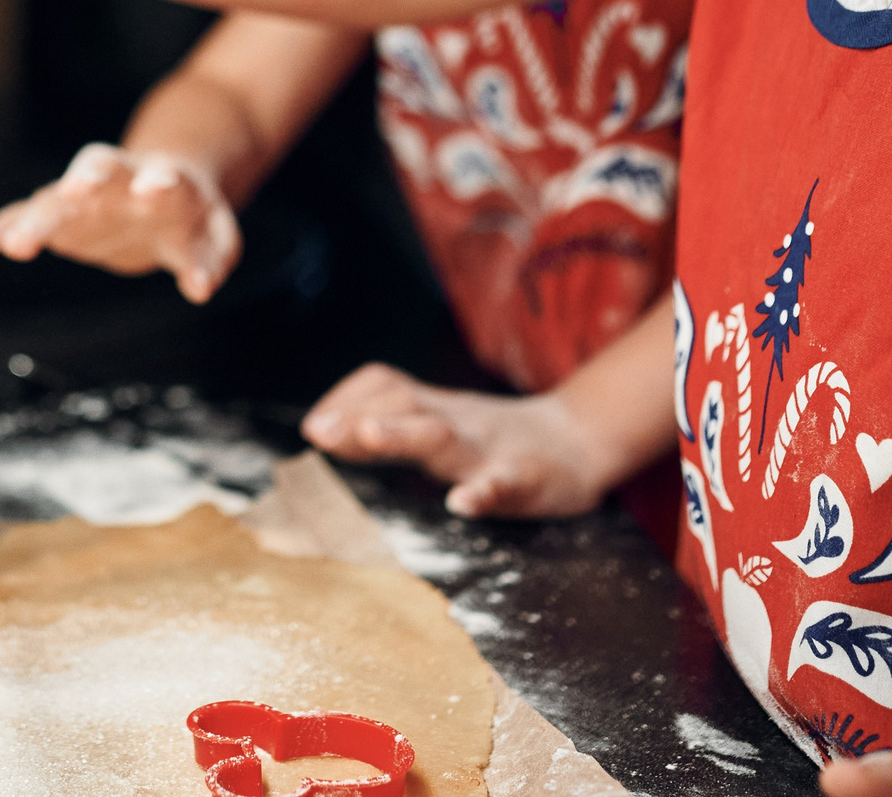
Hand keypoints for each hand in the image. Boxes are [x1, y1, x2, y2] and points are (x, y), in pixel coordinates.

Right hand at [0, 144, 241, 303]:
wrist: (163, 188)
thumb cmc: (190, 214)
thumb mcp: (215, 237)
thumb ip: (211, 260)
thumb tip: (199, 289)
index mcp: (165, 180)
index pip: (161, 175)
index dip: (157, 181)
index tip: (152, 187)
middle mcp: (119, 179)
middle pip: (97, 171)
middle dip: (83, 183)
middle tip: (71, 195)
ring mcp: (84, 195)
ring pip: (55, 197)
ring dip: (35, 218)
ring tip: (14, 244)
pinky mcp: (59, 214)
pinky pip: (24, 216)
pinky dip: (1, 227)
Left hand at [300, 365, 610, 518]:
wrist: (580, 440)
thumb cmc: (495, 438)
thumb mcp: (440, 419)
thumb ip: (386, 422)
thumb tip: (319, 427)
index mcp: (434, 411)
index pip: (386, 387)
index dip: (346, 400)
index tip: (312, 427)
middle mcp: (456, 423)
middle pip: (405, 407)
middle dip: (359, 416)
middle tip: (318, 431)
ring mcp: (490, 450)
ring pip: (446, 437)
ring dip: (404, 434)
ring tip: (369, 436)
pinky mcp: (529, 478)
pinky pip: (505, 482)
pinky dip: (483, 492)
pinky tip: (464, 503)